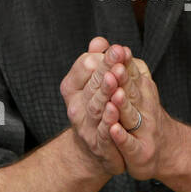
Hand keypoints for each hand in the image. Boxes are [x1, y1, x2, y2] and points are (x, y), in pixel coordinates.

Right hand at [59, 37, 130, 177]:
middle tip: (118, 54)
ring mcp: (86, 126)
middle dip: (105, 69)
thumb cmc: (96, 108)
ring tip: (115, 78)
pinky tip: (115, 109)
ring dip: (105, 92)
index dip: (100, 57)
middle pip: (92, 84)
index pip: (84, 67)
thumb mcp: (93, 83)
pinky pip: (103, 131)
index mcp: (72, 88)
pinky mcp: (98, 144)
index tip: (116, 48)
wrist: (95, 150)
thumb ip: (96, 61)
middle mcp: (75, 106)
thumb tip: (99, 41)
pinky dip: (108, 121)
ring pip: (96, 106)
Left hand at [108, 51, 178, 180]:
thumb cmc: (145, 116)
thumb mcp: (138, 90)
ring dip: (123, 106)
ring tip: (114, 96)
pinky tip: (113, 130)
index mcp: (143, 91)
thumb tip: (110, 44)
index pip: (132, 74)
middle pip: (132, 92)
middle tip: (114, 68)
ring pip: (131, 116)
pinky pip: (129, 143)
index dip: (124, 63)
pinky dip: (121, 137)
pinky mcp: (140, 151)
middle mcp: (146, 108)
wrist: (167, 150)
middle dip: (123, 81)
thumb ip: (125, 69)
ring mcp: (144, 130)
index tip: (116, 50)